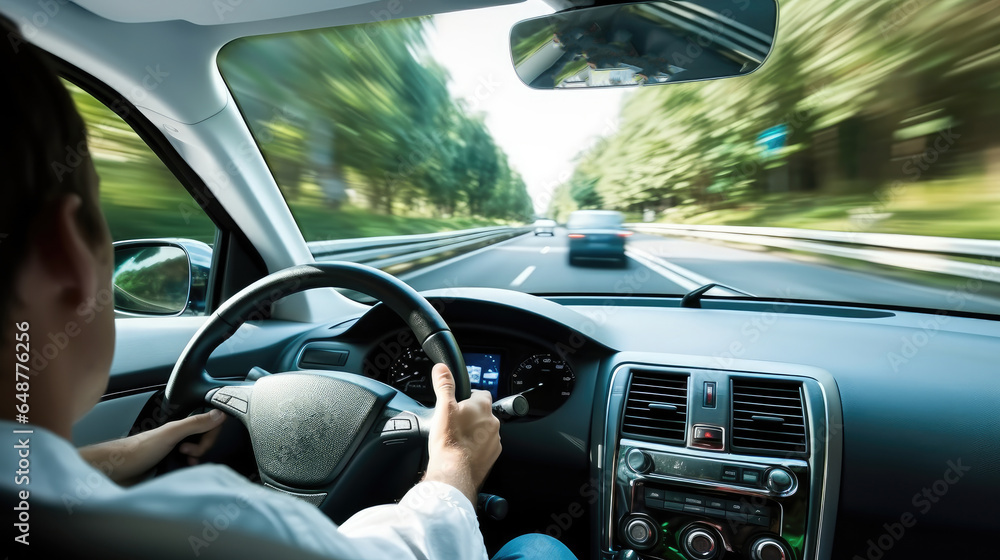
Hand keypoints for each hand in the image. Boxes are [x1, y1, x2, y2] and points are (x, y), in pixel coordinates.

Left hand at [79, 409, 226, 483]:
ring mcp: (174, 452)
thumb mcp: (170, 434)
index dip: (209, 436)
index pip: (209, 425)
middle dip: (201, 450)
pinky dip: (188, 471)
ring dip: (196, 462)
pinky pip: (188, 468)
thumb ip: (195, 423)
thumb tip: (220, 414)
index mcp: (180, 426)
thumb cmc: (137, 450)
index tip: (199, 444)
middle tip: (186, 454)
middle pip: (205, 440)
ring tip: (185, 465)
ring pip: (198, 455)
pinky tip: (181, 473)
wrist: (116, 473)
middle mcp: (179, 437)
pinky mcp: (170, 468)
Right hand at [422, 363, 500, 503]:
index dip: (470, 396)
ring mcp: (494, 441)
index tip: (460, 401)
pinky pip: (485, 447)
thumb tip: (442, 368)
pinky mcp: (492, 457)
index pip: (482, 393)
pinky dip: (476, 448)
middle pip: (483, 413)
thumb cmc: (449, 442)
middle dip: (471, 416)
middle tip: (455, 422)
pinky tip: (463, 452)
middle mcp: (493, 422)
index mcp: (482, 407)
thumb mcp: (443, 408)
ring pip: (484, 431)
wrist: (453, 474)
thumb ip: (444, 385)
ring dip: (475, 432)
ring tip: (457, 439)